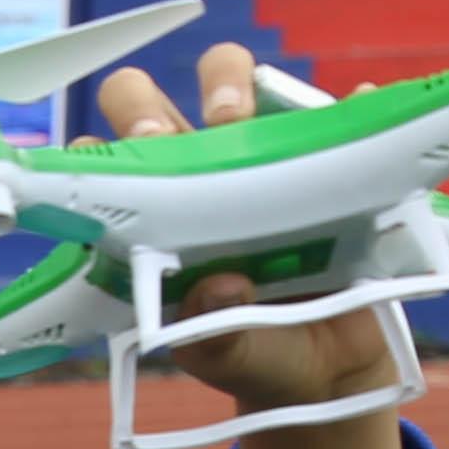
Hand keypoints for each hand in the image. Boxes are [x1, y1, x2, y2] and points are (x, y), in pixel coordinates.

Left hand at [93, 47, 408, 448]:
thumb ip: (209, 334)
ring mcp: (264, 162)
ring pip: (235, 86)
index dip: (97, 156)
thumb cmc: (254, 351)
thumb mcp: (220, 354)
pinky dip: (347, 106)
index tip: (112, 166)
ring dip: (228, 81)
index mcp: (155, 219)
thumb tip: (218, 286)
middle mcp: (199, 177)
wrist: (327, 367)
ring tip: (237, 115)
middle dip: (146, 107)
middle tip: (167, 140)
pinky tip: (351, 106)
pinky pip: (343, 116)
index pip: (104, 168)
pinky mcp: (330, 160)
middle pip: (151, 107)